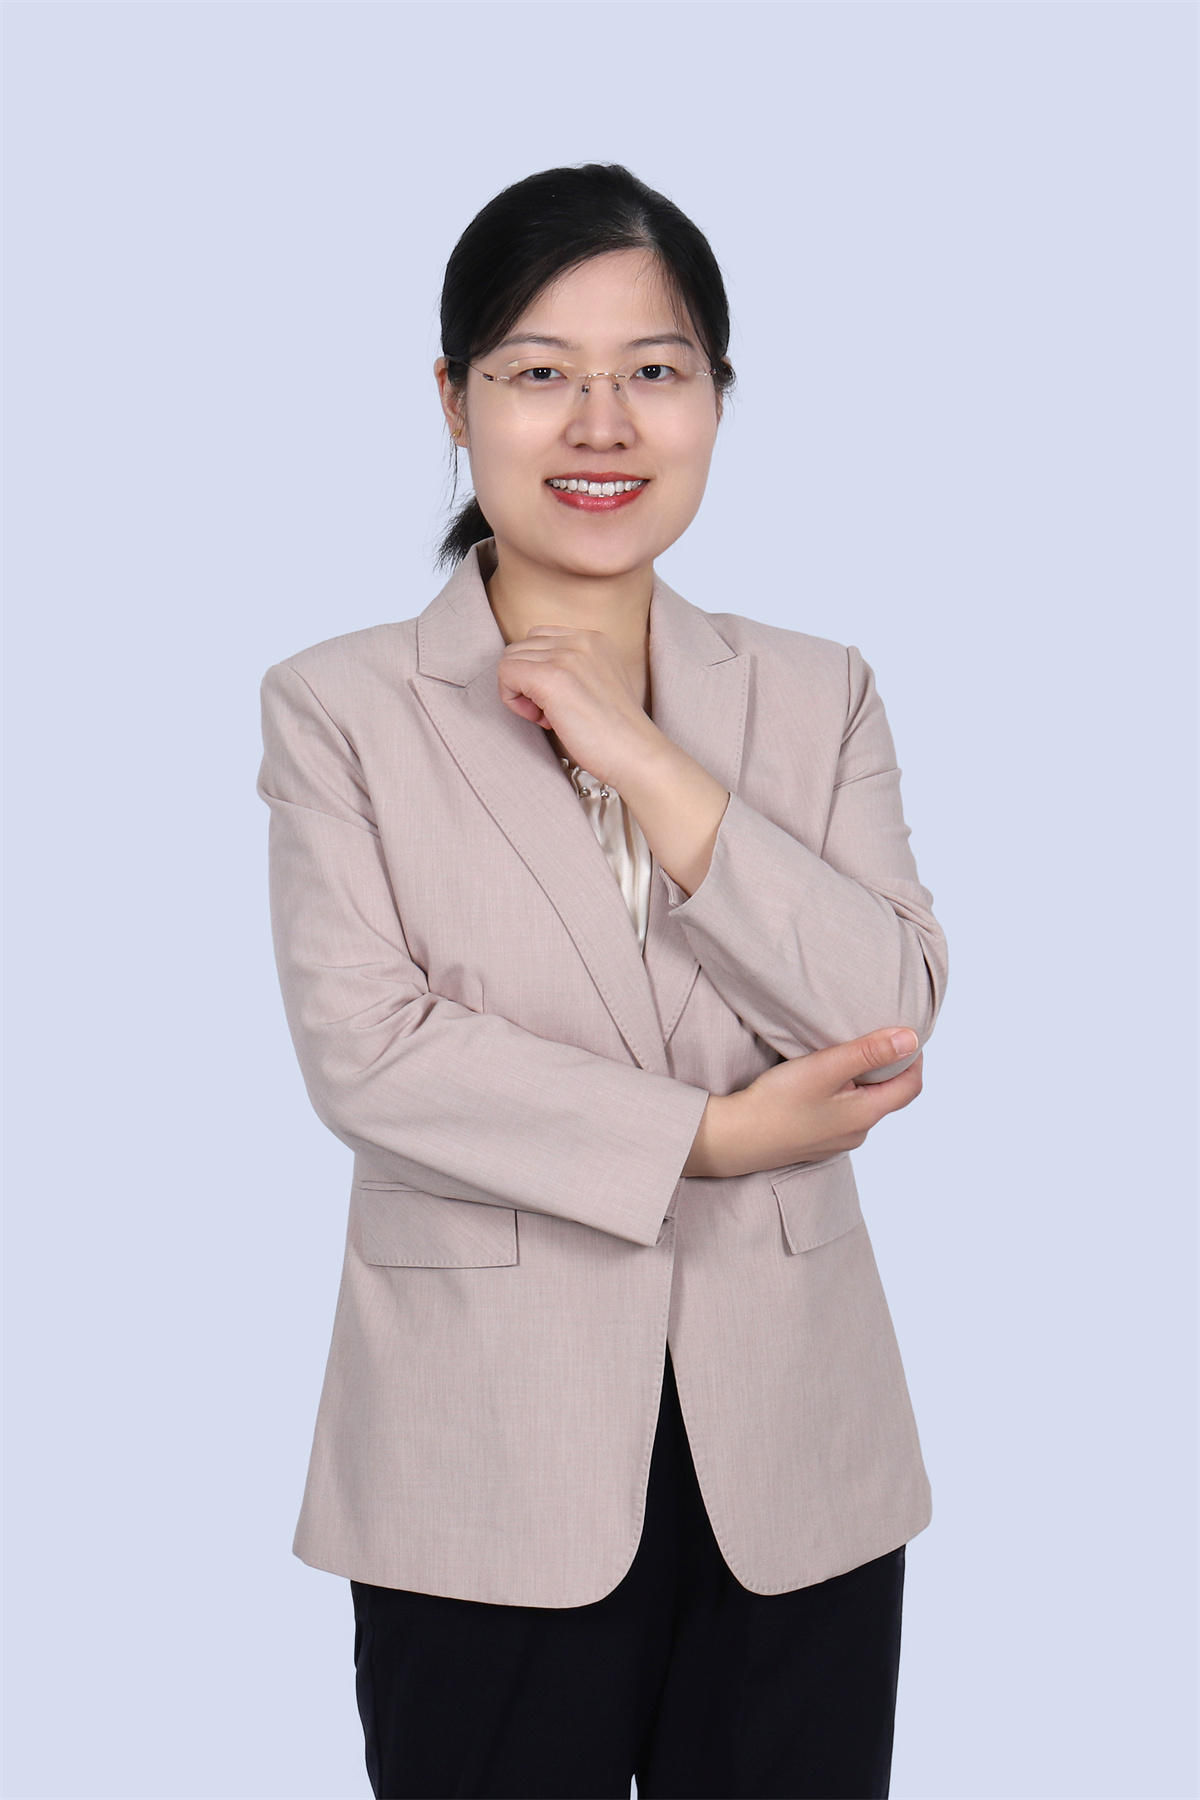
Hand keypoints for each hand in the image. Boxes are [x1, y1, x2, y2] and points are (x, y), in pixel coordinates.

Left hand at [497, 625, 730, 895]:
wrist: (635, 753)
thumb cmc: (615, 732)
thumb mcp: (598, 683)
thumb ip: (573, 669)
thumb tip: (531, 675)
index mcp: (594, 638)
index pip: (540, 638)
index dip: (538, 670)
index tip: (556, 700)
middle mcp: (579, 639)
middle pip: (521, 647)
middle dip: (526, 681)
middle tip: (550, 713)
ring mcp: (565, 656)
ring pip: (510, 660)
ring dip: (520, 691)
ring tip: (548, 716)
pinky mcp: (550, 677)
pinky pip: (505, 673)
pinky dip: (512, 700)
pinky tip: (540, 719)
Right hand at [683, 1028, 923, 1178]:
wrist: (736, 1139)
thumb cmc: (777, 1102)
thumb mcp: (825, 1068)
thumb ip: (869, 1051)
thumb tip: (910, 1038)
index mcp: (866, 1115)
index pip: (911, 1085)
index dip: (913, 1058)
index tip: (901, 1033)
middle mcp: (858, 1132)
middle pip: (888, 1095)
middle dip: (887, 1066)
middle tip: (871, 1037)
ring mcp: (837, 1141)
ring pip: (863, 1105)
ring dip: (861, 1080)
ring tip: (842, 1056)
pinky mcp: (818, 1142)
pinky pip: (842, 1115)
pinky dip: (841, 1095)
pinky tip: (818, 1083)